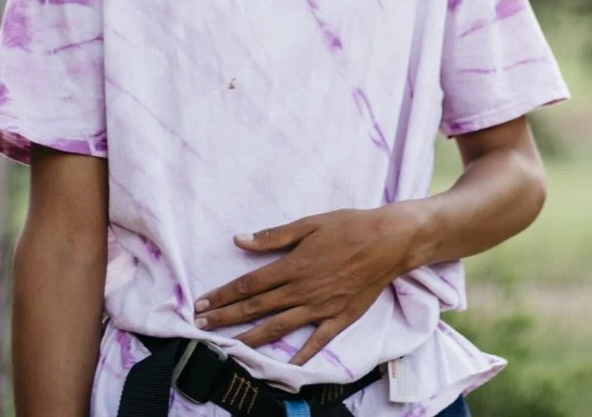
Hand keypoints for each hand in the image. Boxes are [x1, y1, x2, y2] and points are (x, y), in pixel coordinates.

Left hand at [192, 203, 430, 364]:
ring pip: (278, 327)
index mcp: (293, 266)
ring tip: (228, 346)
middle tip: (201, 327)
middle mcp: (302, 290)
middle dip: (226, 318)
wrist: (391, 241)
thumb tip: (241, 240)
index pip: (248, 285)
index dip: (222, 295)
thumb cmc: (350, 226)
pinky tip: (284, 368)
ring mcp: (320, 308)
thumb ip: (275, 236)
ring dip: (250, 338)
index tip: (201, 304)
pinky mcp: (339, 318)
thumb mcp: (311, 223)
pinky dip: (300, 356)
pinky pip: (316, 341)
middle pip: (256, 308)